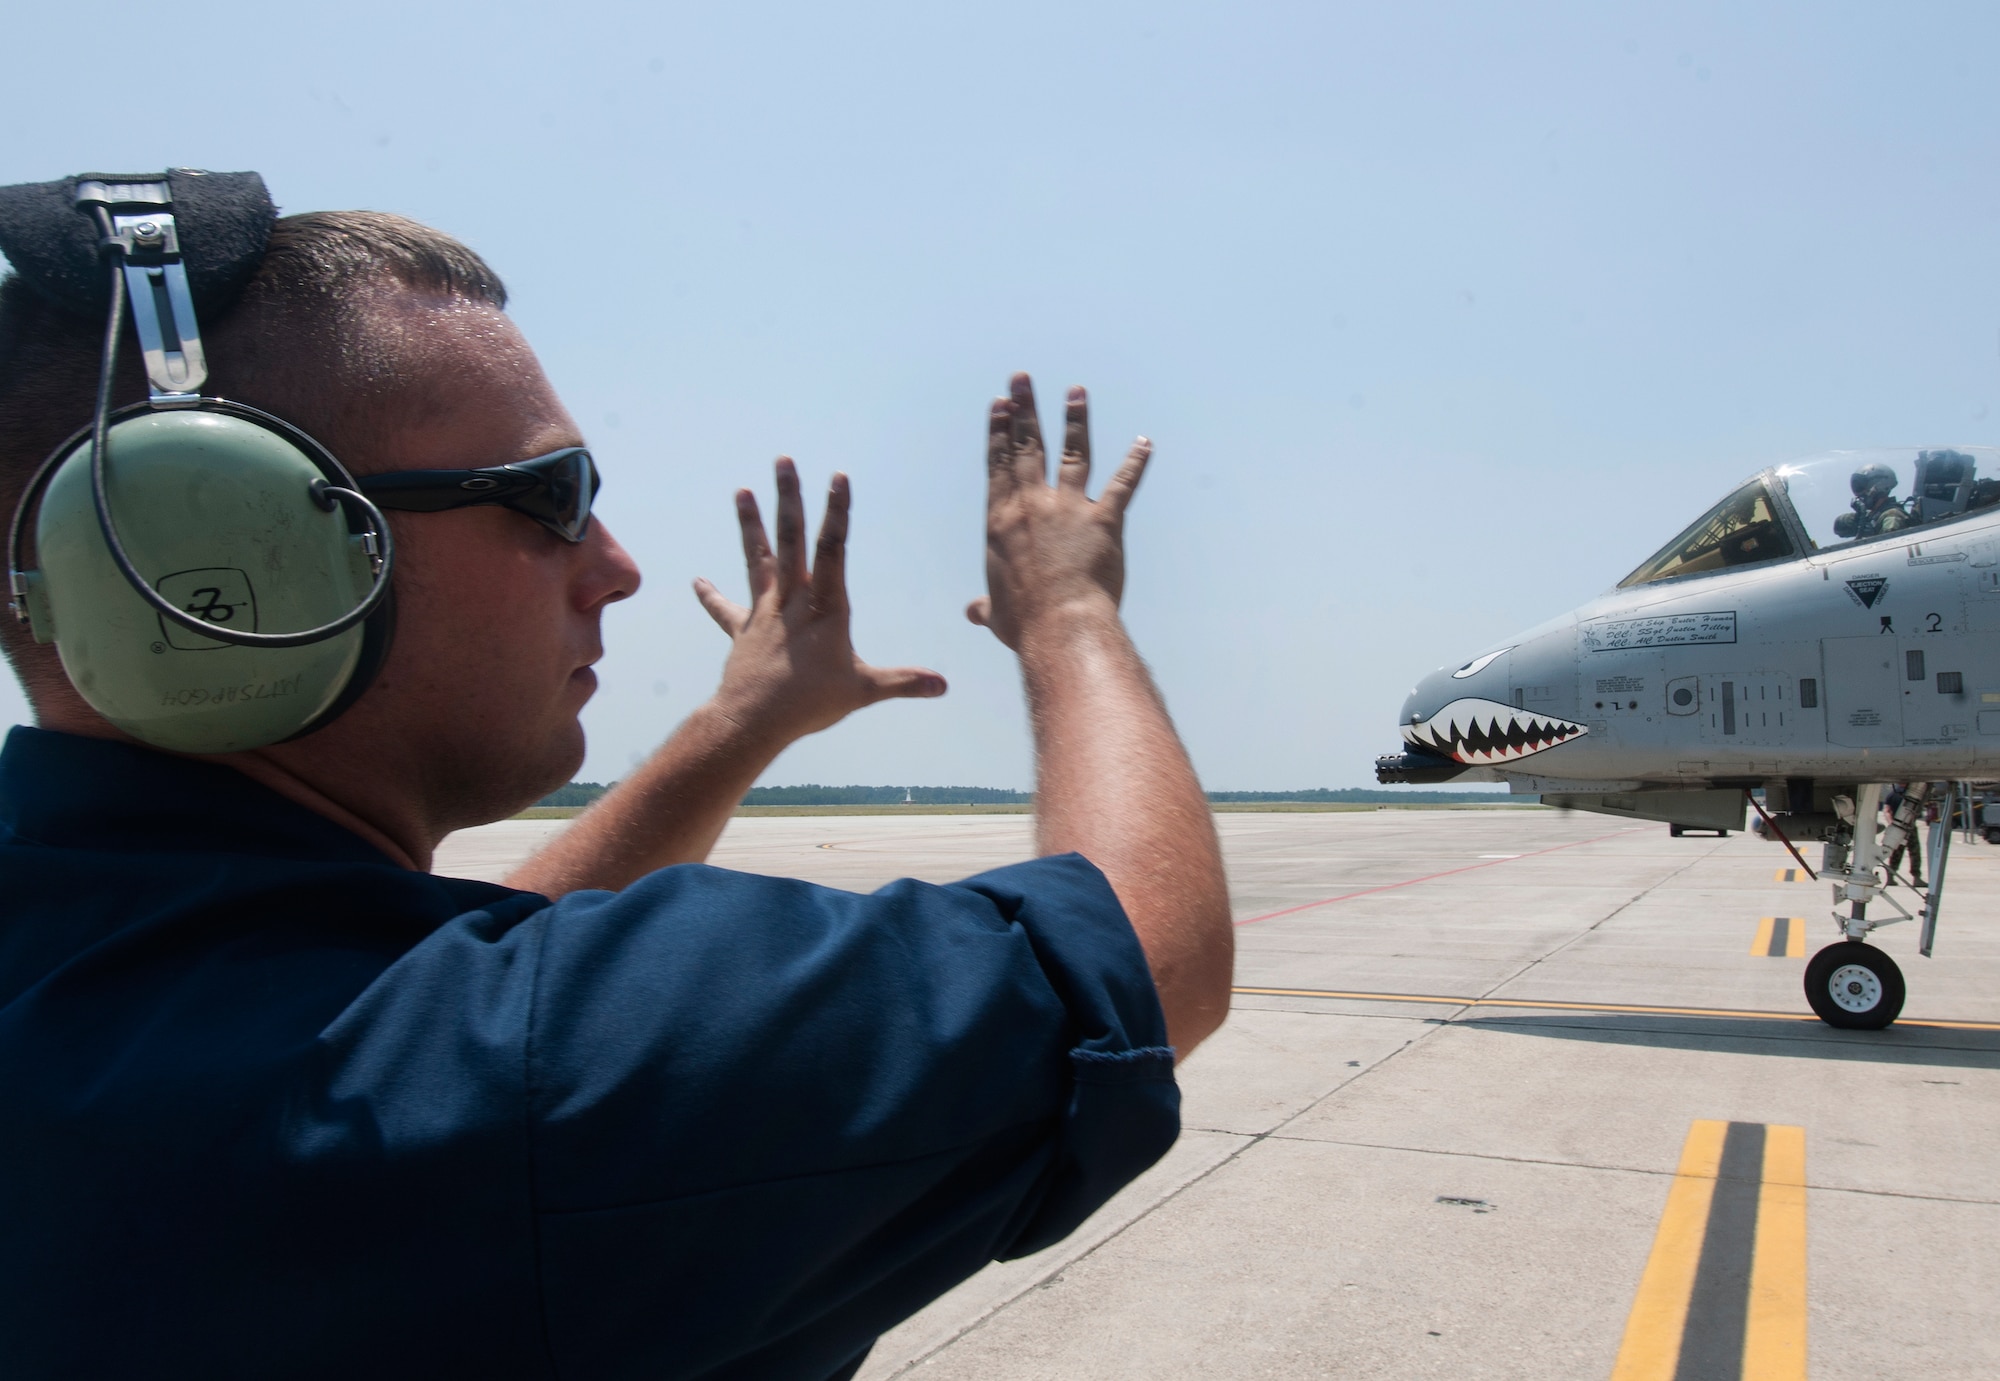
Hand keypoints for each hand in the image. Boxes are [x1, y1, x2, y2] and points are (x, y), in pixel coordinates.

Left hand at [695, 458, 944, 746]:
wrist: (753, 721)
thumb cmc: (809, 704)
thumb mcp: (863, 692)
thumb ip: (904, 682)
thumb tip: (943, 685)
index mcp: (825, 608)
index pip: (834, 549)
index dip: (838, 512)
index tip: (838, 477)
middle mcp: (792, 601)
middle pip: (791, 539)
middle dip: (789, 498)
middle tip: (783, 461)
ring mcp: (763, 613)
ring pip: (758, 560)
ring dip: (751, 525)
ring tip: (742, 491)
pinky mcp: (742, 631)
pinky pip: (725, 610)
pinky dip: (712, 596)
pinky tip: (697, 581)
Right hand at [967, 373, 1150, 650]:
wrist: (1061, 625)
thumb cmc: (1026, 623)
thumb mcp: (999, 614)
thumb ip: (987, 607)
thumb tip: (974, 613)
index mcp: (1000, 521)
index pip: (998, 466)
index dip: (999, 432)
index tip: (1000, 406)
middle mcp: (1032, 505)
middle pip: (1028, 448)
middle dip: (1025, 410)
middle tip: (1021, 379)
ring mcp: (1069, 509)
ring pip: (1073, 454)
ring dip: (1075, 421)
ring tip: (1076, 393)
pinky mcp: (1105, 520)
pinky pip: (1123, 485)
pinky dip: (1136, 463)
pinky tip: (1144, 443)